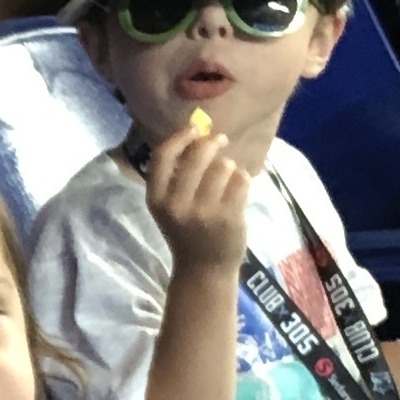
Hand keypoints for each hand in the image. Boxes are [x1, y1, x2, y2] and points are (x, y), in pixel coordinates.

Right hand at [136, 124, 249, 275]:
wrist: (204, 270)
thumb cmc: (187, 231)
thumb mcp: (170, 206)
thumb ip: (177, 175)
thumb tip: (198, 133)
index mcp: (157, 200)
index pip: (162, 156)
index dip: (180, 137)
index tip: (194, 129)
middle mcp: (177, 205)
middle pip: (198, 156)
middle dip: (212, 143)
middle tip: (220, 141)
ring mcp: (204, 212)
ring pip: (223, 166)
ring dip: (228, 166)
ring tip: (227, 178)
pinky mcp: (229, 217)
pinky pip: (241, 180)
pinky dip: (242, 179)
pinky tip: (238, 189)